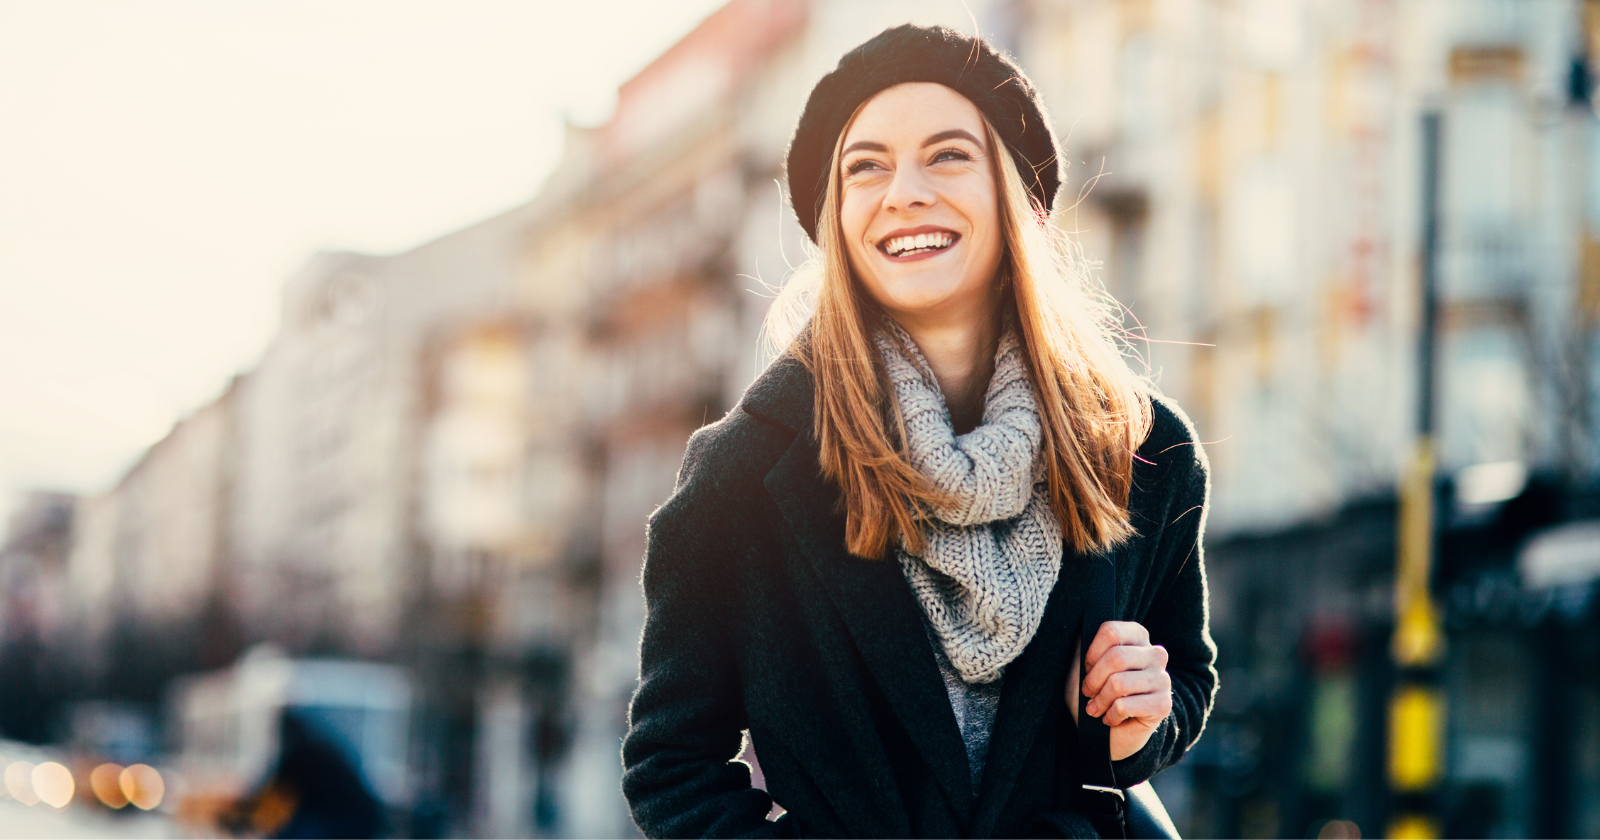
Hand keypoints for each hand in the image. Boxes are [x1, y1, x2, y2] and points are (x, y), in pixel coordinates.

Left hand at [1079, 621, 1170, 760]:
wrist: (1105, 732)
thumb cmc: (1094, 692)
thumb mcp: (1081, 664)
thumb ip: (1082, 645)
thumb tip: (1080, 633)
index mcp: (1138, 636)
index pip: (1111, 631)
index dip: (1091, 654)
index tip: (1087, 669)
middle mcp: (1156, 654)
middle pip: (1116, 657)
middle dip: (1093, 680)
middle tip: (1088, 693)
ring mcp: (1163, 679)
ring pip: (1119, 683)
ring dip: (1100, 701)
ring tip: (1097, 708)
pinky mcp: (1163, 704)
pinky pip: (1125, 705)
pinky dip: (1110, 715)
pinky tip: (1112, 718)